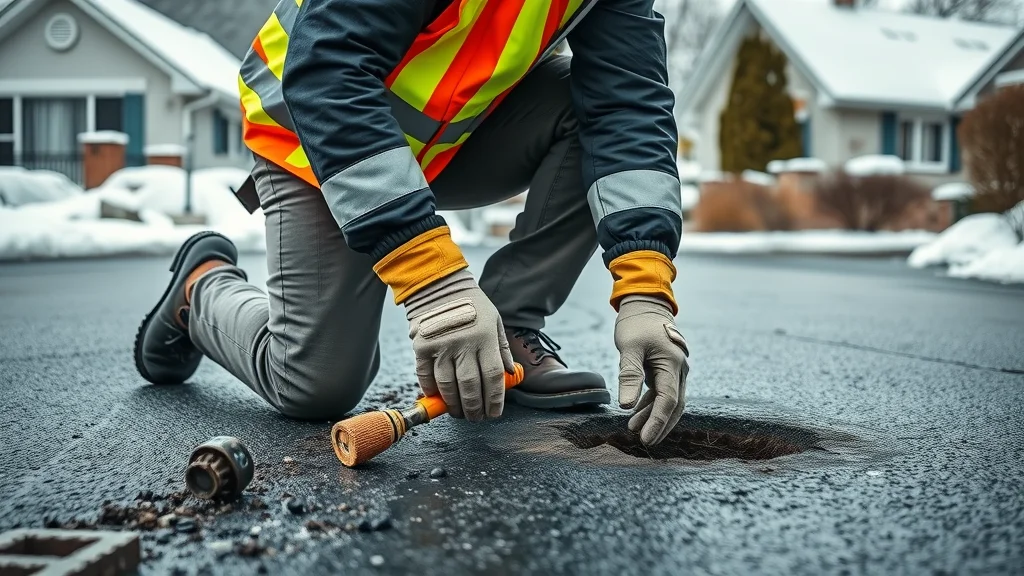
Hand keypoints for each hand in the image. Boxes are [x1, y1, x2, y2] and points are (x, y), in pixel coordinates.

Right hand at [405, 269, 514, 420]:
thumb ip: (502, 349)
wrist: (439, 286)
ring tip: (459, 413)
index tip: (494, 413)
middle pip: (471, 386)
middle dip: (474, 408)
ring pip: (448, 386)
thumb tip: (510, 375)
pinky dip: (432, 391)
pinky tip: (439, 398)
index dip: (494, 400)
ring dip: (454, 405)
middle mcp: (464, 343)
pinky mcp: (422, 347)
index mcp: (485, 338)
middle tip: (476, 418)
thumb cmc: (472, 305)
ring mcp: (441, 346)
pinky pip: (426, 377)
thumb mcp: (495, 321)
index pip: (493, 377)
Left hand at [614, 295, 689, 444]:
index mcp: (672, 364)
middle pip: (674, 405)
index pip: (668, 400)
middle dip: (659, 425)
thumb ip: (629, 375)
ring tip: (632, 429)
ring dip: (653, 416)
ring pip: (668, 400)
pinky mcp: (666, 370)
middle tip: (644, 441)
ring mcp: (675, 370)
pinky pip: (662, 392)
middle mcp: (679, 369)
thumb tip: (627, 405)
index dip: (658, 422)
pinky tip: (636, 414)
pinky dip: (651, 405)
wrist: (646, 305)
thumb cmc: (637, 324)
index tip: (646, 438)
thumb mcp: (629, 347)